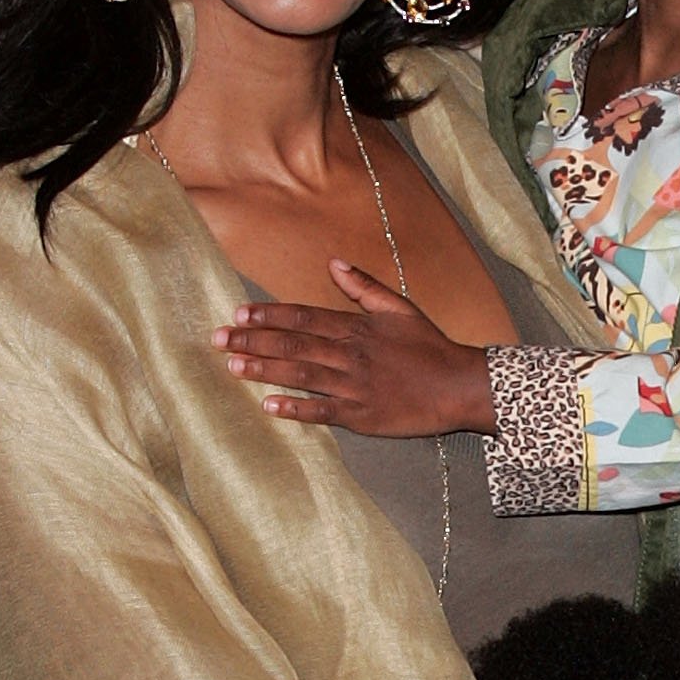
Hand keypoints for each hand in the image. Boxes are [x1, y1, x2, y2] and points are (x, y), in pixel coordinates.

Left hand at [213, 266, 494, 436]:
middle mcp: (351, 354)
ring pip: (302, 375)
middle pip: (294, 344)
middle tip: (219, 339)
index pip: (304, 317)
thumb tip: (333, 263)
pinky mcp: (362, 415)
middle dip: (253, 341)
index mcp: (357, 327)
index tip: (238, 314)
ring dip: (265, 370)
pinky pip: (323, 412)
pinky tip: (269, 406)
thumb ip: (364, 286)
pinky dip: (296, 408)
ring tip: (233, 367)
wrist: (460, 386)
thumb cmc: (430, 346)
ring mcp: (355, 386)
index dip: (269, 315)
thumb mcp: (400, 308)